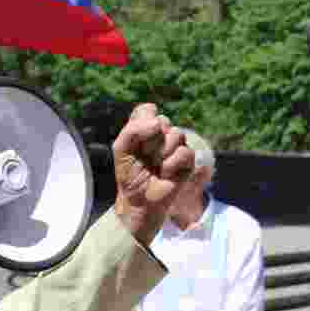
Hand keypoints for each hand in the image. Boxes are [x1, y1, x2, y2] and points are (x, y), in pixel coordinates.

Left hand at [112, 104, 196, 244]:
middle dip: (148, 142)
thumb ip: (133, 130)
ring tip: (155, 166)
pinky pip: (184, 152)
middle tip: (144, 158)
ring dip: (160, 153)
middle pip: (162, 121)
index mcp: (145, 128)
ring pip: (176, 133)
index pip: (147, 110)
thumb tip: (158, 123)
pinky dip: (170, 164)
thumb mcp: (121, 149)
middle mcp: (162, 134)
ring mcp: (176, 145)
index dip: (141, 124)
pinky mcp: (188, 160)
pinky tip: (164, 173)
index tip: (134, 143)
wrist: (138, 200)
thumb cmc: (128, 174)